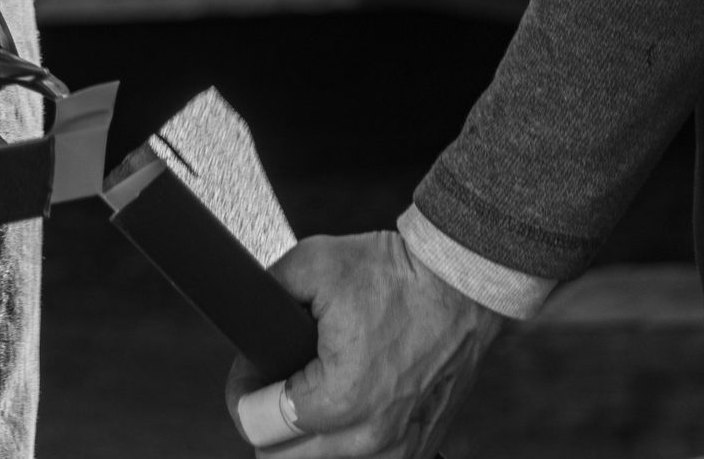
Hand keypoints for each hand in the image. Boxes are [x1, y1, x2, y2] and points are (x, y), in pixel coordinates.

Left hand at [225, 233, 504, 457]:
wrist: (461, 284)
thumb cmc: (395, 274)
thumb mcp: (313, 264)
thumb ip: (266, 294)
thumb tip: (245, 318)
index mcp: (341, 399)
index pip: (256, 426)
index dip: (241, 390)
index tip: (250, 368)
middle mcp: (371, 437)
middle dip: (267, 418)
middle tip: (270, 380)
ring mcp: (401, 448)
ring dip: (304, 437)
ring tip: (306, 392)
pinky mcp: (421, 446)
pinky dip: (343, 442)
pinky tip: (340, 408)